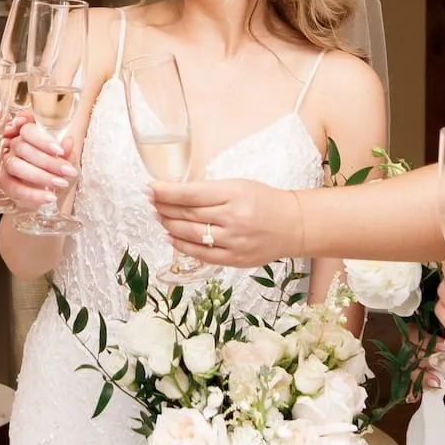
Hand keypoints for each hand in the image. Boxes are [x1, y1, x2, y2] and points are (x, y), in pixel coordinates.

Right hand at [0, 110, 75, 210]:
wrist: (48, 192)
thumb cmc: (56, 170)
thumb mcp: (66, 160)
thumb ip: (66, 151)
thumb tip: (68, 141)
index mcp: (29, 135)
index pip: (28, 130)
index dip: (43, 140)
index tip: (60, 151)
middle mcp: (14, 146)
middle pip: (23, 148)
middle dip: (48, 161)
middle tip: (68, 171)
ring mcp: (7, 163)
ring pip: (16, 166)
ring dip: (40, 176)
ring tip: (61, 183)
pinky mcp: (4, 182)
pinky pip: (14, 187)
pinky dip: (33, 194)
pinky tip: (49, 197)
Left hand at [146, 178, 301, 268]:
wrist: (293, 225)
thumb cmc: (265, 201)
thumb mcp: (239, 185)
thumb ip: (210, 191)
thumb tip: (176, 194)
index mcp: (234, 194)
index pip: (190, 193)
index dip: (166, 192)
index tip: (150, 188)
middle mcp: (233, 218)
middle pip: (187, 214)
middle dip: (164, 207)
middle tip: (151, 202)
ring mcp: (234, 241)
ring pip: (190, 235)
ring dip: (169, 225)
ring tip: (160, 217)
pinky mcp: (235, 259)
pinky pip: (201, 254)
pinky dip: (182, 246)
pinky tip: (171, 237)